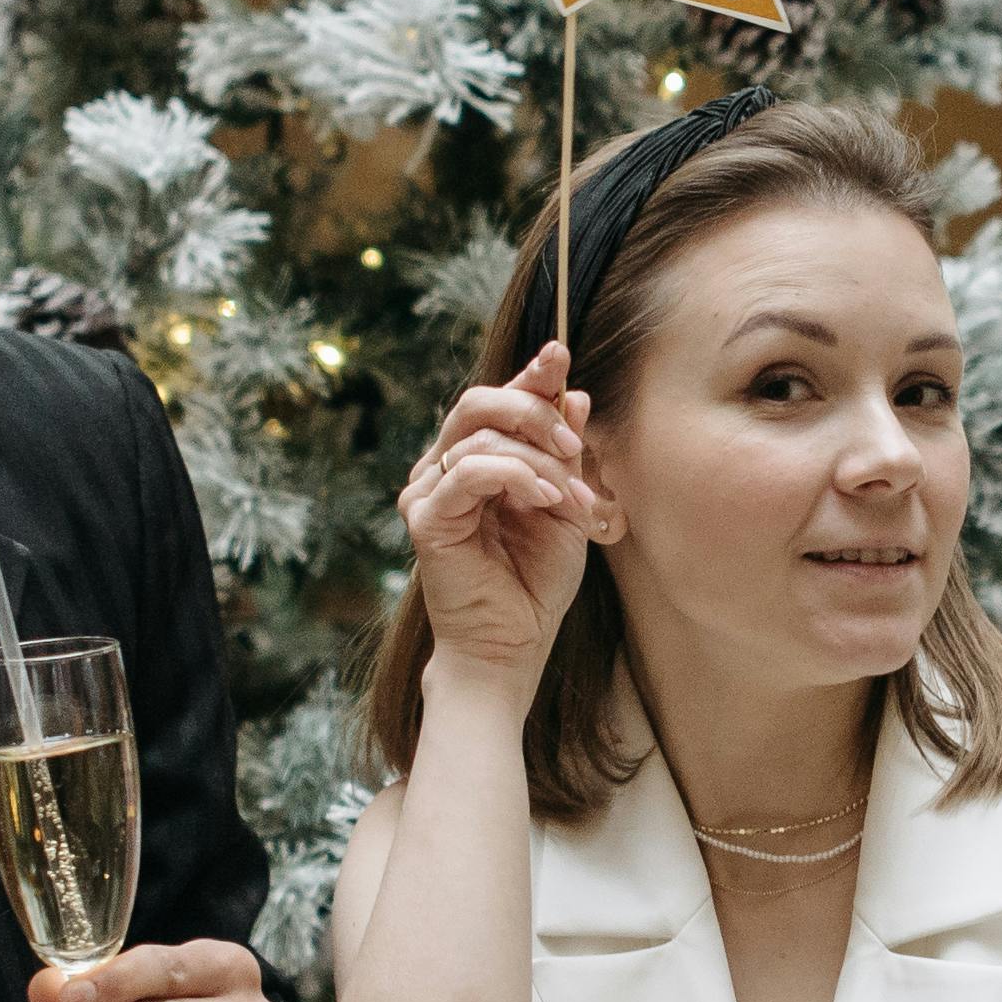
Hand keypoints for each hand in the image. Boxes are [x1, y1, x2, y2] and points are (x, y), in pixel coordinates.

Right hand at [397, 346, 604, 686]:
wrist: (513, 646)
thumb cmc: (536, 585)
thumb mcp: (564, 506)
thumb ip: (564, 454)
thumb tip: (576, 395)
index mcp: (476, 463)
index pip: (497, 403)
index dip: (528, 376)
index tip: (561, 354)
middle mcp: (444, 470)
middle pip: (478, 402)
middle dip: (534, 410)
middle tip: (574, 442)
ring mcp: (428, 492)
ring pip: (479, 433)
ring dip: (537, 456)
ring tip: (569, 494)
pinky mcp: (425, 517)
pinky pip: (471, 470)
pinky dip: (517, 476)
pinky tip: (545, 499)